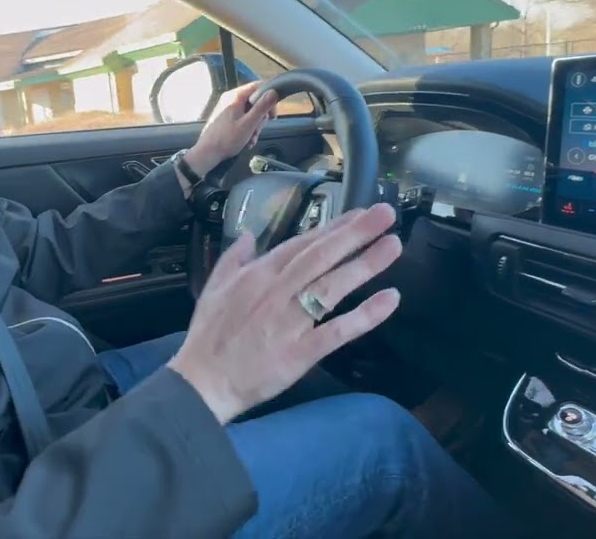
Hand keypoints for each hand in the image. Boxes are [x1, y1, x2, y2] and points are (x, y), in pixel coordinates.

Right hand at [167, 204, 402, 423]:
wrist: (202, 382)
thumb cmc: (209, 336)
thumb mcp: (214, 287)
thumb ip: (234, 257)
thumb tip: (250, 234)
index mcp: (259, 274)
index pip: (302, 244)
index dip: (333, 227)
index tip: (360, 213)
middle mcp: (277, 291)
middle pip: (321, 256)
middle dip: (355, 233)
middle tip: (386, 214)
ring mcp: (290, 321)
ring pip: (332, 286)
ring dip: (365, 264)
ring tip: (393, 245)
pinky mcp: (300, 351)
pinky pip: (337, 330)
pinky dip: (365, 315)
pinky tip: (390, 300)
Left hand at [185, 82, 279, 176]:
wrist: (207, 153)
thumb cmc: (227, 139)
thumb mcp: (249, 123)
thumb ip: (262, 107)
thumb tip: (274, 92)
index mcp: (235, 96)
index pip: (259, 87)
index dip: (270, 99)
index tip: (273, 114)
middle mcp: (231, 98)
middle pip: (255, 101)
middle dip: (260, 118)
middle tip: (258, 130)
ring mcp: (228, 108)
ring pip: (250, 112)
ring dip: (255, 126)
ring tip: (251, 139)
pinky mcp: (226, 118)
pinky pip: (242, 119)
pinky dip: (247, 129)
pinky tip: (247, 141)